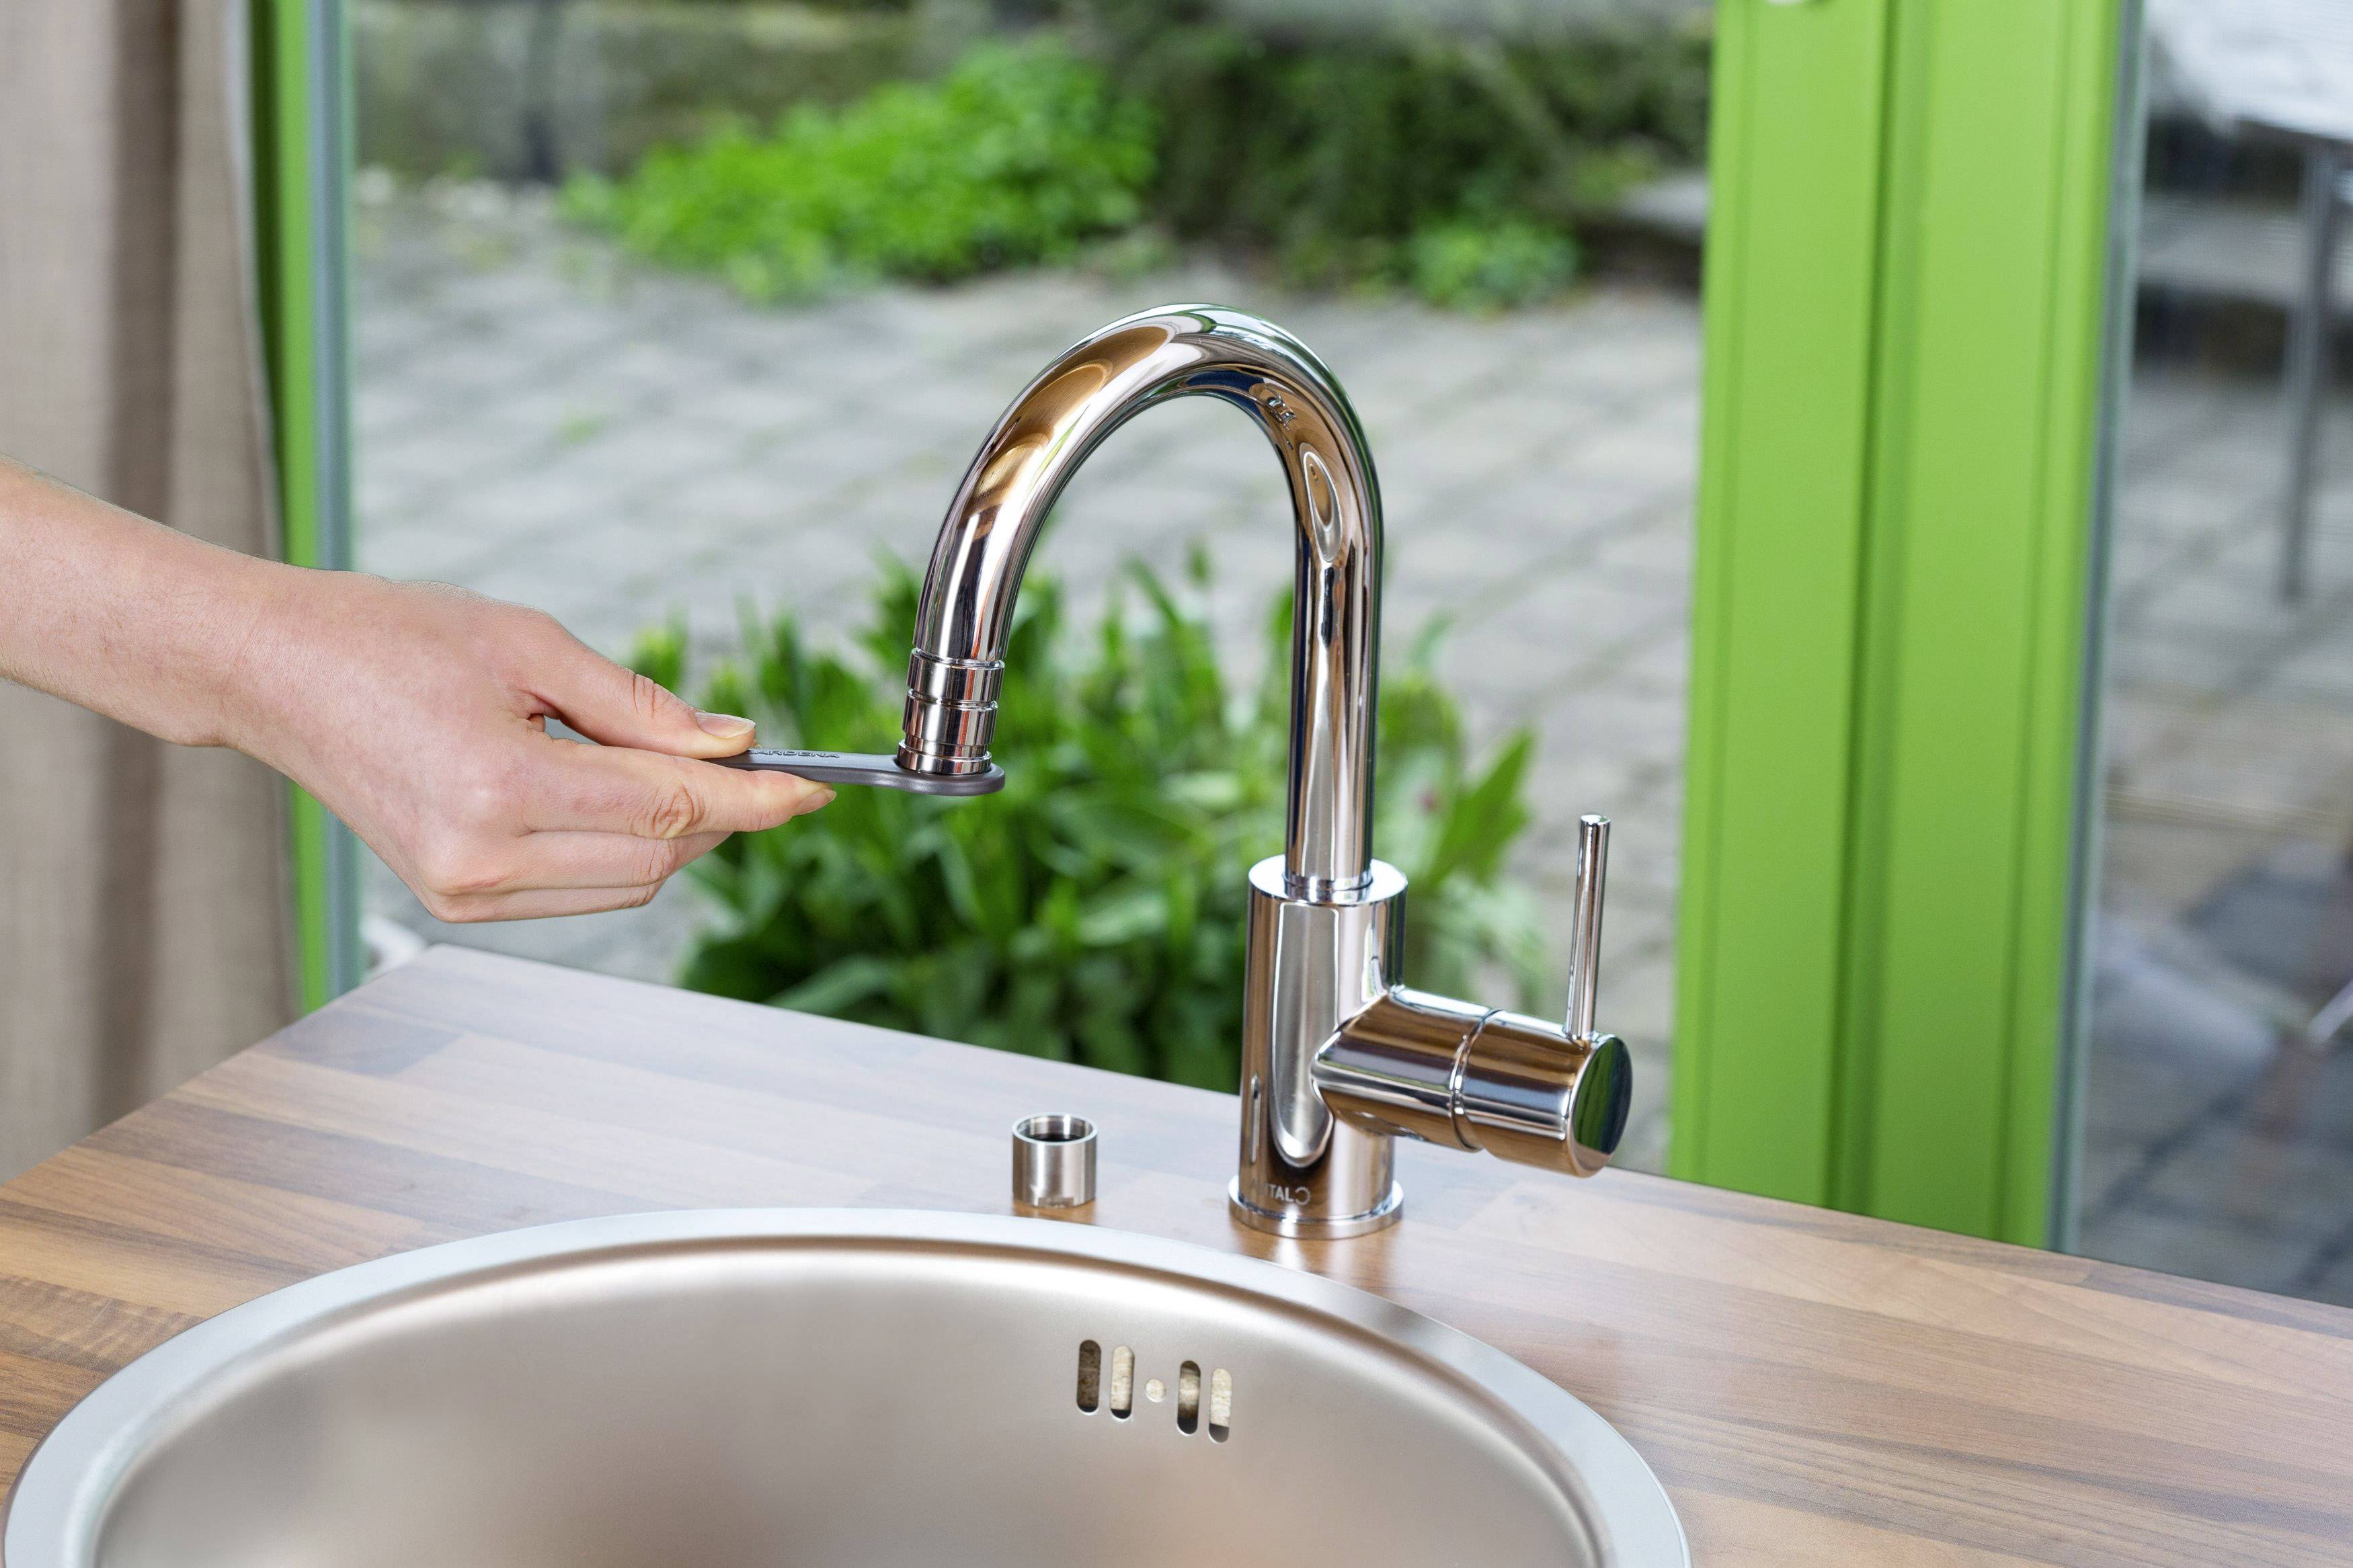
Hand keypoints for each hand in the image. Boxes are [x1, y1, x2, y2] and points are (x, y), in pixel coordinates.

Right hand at [225, 574, 831, 921]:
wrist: (276, 675)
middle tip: (749, 762)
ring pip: (628, 883)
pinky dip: (620, 848)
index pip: (669, 808)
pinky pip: (581, 888)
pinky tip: (611, 794)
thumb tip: (733, 742)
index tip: (813, 789)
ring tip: (663, 765)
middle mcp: (481, 860)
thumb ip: (641, 705)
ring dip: (673, 834)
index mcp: (499, 789)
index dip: (756, 800)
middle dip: (720, 814)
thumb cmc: (389, 638)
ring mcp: (464, 893)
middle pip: (659, 857)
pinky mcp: (457, 902)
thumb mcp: (530, 644)